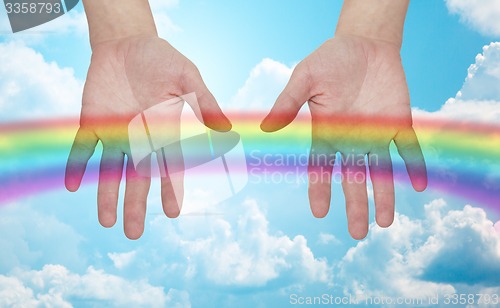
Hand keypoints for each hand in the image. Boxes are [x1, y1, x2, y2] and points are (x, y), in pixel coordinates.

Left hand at [65, 36, 230, 238]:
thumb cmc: (161, 59)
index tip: (172, 213)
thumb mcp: (187, 76)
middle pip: (138, 178)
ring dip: (106, 195)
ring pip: (110, 170)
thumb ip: (203, 101)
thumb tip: (226, 129)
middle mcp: (139, 139)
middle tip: (133, 234)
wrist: (126, 43)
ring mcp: (114, 133)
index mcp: (164, 132)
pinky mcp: (91, 122)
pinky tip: (73, 185)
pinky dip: (76, 164)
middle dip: (135, 205)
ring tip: (106, 221)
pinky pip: (82, 147)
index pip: (169, 167)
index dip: (170, 189)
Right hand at [261, 35, 426, 238]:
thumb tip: (267, 128)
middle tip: (358, 234)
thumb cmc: (330, 59)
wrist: (365, 43)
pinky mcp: (398, 122)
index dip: (319, 190)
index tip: (319, 212)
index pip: (321, 168)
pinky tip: (419, 185)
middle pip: (353, 179)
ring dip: (384, 196)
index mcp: (327, 133)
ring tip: (386, 222)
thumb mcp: (305, 78)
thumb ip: (289, 102)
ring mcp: (376, 134)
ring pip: (381, 171)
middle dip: (355, 206)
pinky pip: (408, 148)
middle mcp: (351, 140)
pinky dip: (414, 165)